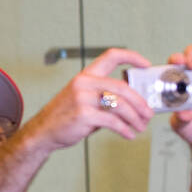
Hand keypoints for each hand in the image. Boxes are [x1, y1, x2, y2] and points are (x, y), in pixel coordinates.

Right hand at [25, 48, 155, 150]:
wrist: (43, 131)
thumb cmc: (66, 116)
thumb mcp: (83, 99)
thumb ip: (105, 97)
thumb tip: (134, 103)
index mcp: (85, 76)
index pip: (110, 56)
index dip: (131, 57)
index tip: (146, 65)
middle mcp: (83, 83)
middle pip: (122, 87)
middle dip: (140, 102)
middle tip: (148, 113)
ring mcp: (82, 98)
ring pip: (120, 105)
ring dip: (135, 118)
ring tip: (140, 126)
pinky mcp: (83, 114)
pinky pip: (112, 121)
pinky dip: (124, 129)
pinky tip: (128, 134)